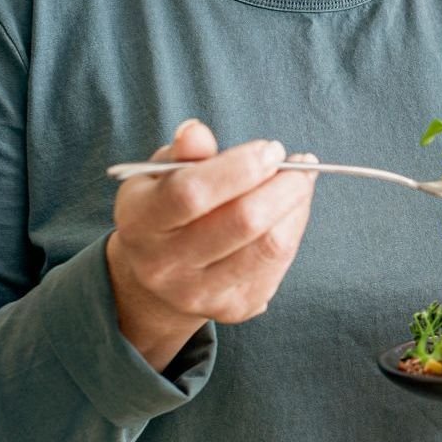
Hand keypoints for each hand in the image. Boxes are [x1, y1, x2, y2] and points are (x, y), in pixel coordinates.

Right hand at [105, 119, 317, 370]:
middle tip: (299, 162)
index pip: (190, 193)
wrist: (159, 276)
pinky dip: (295, 227)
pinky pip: (280, 262)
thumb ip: (182, 153)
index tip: (271, 148)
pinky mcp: (235, 308)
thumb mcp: (161, 175)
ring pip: (270, 245)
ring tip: (301, 179)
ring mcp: (200, 294)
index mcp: (140, 222)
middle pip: (242, 222)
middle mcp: (165, 266)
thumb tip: (195, 132)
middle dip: (283, 185)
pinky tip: (292, 208)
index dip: (239, 167)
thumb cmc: (167, 207)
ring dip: (296, 205)